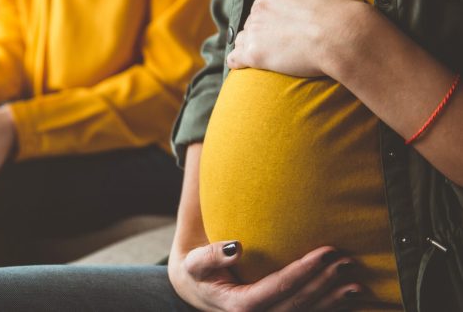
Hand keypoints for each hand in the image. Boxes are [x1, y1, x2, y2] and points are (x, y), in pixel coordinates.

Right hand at [168, 241, 362, 311]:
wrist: (198, 290)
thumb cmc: (199, 272)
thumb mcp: (195, 263)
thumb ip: (211, 255)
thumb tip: (236, 247)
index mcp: (239, 306)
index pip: (278, 288)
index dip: (303, 271)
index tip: (325, 252)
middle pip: (298, 303)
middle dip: (325, 283)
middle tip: (347, 261)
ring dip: (334, 300)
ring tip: (357, 283)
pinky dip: (330, 309)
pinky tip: (350, 299)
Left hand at [227, 0, 377, 76]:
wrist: (345, 37)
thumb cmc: (339, 3)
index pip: (267, 1)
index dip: (279, 11)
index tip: (292, 20)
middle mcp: (259, 9)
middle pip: (256, 19)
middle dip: (266, 27)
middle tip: (286, 38)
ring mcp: (255, 32)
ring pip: (244, 37)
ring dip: (252, 42)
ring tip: (269, 50)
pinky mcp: (254, 55)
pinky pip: (235, 58)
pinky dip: (237, 60)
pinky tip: (242, 63)